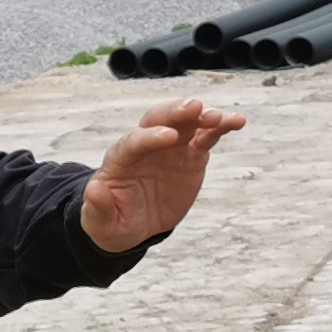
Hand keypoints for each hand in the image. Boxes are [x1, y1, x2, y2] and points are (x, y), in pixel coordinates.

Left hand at [79, 98, 246, 254]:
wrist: (134, 223)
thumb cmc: (113, 220)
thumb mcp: (100, 221)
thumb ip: (98, 208)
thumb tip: (94, 191)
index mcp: (121, 159)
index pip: (133, 142)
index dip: (150, 137)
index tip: (169, 137)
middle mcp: (146, 146)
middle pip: (158, 120)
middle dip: (176, 113)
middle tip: (195, 108)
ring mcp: (170, 148)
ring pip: (186, 124)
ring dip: (202, 117)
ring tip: (221, 118)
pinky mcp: (190, 155)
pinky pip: (206, 137)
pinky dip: (221, 128)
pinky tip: (236, 122)